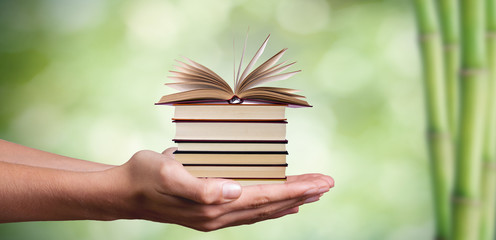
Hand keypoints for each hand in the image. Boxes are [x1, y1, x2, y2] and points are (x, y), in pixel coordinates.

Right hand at [116, 148, 333, 230]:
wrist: (124, 191)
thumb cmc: (145, 176)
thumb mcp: (168, 173)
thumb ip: (201, 186)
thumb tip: (235, 191)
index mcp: (213, 206)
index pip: (264, 197)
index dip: (294, 189)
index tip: (320, 182)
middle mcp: (219, 215)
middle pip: (270, 205)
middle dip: (301, 194)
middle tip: (328, 183)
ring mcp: (216, 215)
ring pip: (262, 210)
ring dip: (290, 200)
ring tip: (312, 193)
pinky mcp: (211, 210)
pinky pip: (249, 211)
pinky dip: (270, 206)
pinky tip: (280, 203)